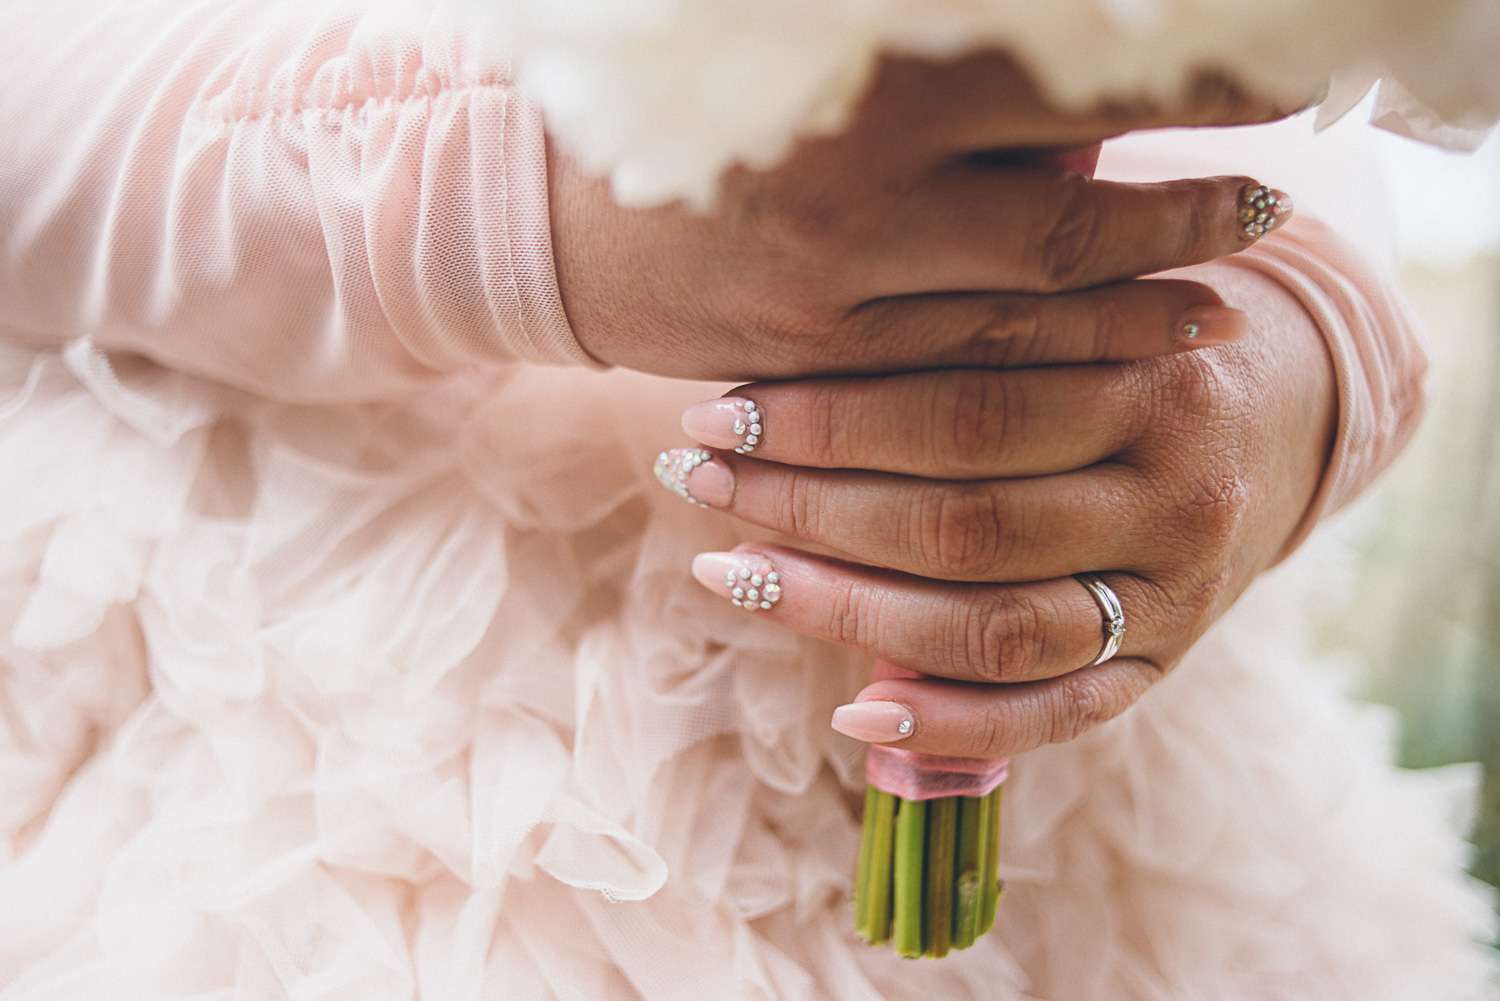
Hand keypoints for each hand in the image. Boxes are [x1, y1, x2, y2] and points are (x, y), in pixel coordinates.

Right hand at [550, 53, 1302, 380]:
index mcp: (866, 85)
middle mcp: (857, 183)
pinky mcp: (814, 358)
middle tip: (1269, 205)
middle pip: (1068, 213)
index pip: (1060, 89)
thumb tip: (1093, 120)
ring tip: (1223, 299)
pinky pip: (955, 370)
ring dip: (1137, 305)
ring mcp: (836, 284)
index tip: (1261, 95)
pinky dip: (1048, 363)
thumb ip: (951, 101)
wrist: (549, 222)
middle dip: (1183, 214)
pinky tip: (1118, 350)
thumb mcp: (823, 81)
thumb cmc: (698, 127)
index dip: (1176, 98)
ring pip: (1024, 311)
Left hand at [659, 262, 1335, 757]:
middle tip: (696, 473)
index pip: (964, 406)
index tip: (717, 406)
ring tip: (729, 571)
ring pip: (989, 624)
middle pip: (962, 519)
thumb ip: (994, 315)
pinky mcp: (1167, 667)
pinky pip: (1053, 718)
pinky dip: (948, 726)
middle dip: (807, 501)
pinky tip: (849, 716)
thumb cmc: (1146, 334)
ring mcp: (1178, 594)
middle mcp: (1177, 491)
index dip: (827, 414)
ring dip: (842, 610)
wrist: (1295, 405)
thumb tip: (809, 337)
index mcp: (1155, 377)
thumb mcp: (1096, 294)